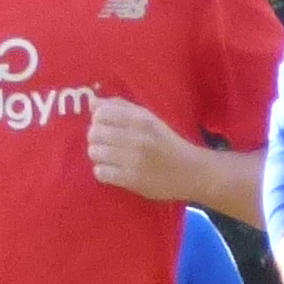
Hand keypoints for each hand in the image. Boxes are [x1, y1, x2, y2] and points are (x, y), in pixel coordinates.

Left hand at [86, 97, 200, 201]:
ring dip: (98, 155)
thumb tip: (92, 103)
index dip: (98, 120)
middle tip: (105, 143)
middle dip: (96, 138)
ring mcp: (133, 160)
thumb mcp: (149, 118)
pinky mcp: (132, 180)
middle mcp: (136, 137)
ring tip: (109, 158)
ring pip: (95, 153)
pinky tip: (113, 170)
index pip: (101, 113)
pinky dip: (103, 172)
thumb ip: (121, 107)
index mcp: (141, 119)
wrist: (191, 171)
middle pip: (94, 133)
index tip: (105, 126)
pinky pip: (101, 173)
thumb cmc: (166, 142)